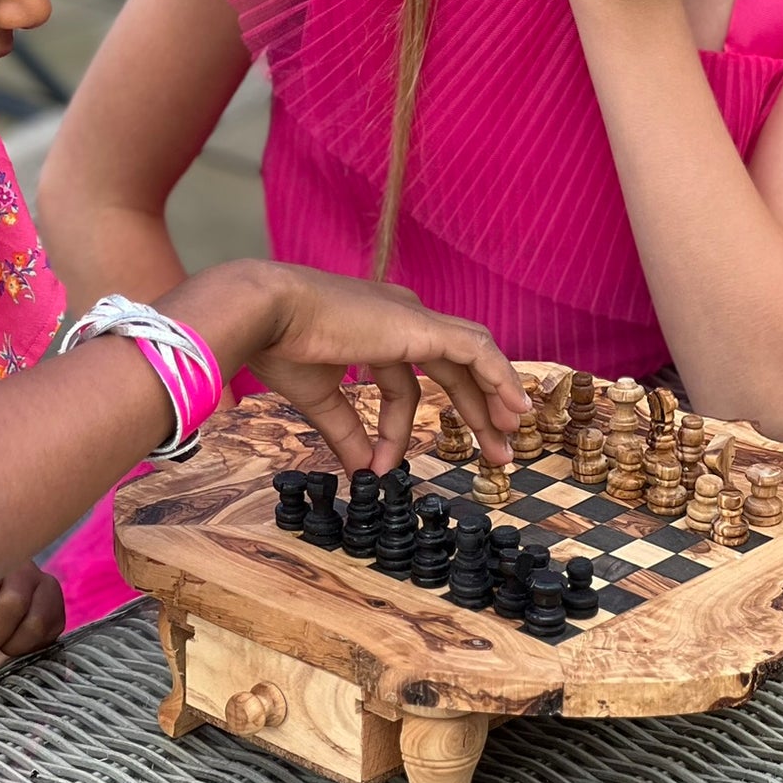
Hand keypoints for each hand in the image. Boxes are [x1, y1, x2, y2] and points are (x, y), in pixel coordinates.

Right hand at [246, 267, 525, 476]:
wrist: (267, 311)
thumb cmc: (279, 344)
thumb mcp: (319, 396)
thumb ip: (346, 431)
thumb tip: (362, 471)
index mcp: (374, 331)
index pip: (402, 383)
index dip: (397, 430)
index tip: (383, 467)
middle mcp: (400, 319)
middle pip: (451, 369)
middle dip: (474, 411)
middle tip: (494, 453)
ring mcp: (413, 319)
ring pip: (471, 357)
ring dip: (492, 396)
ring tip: (510, 435)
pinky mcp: (421, 327)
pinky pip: (476, 351)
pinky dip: (499, 377)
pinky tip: (516, 406)